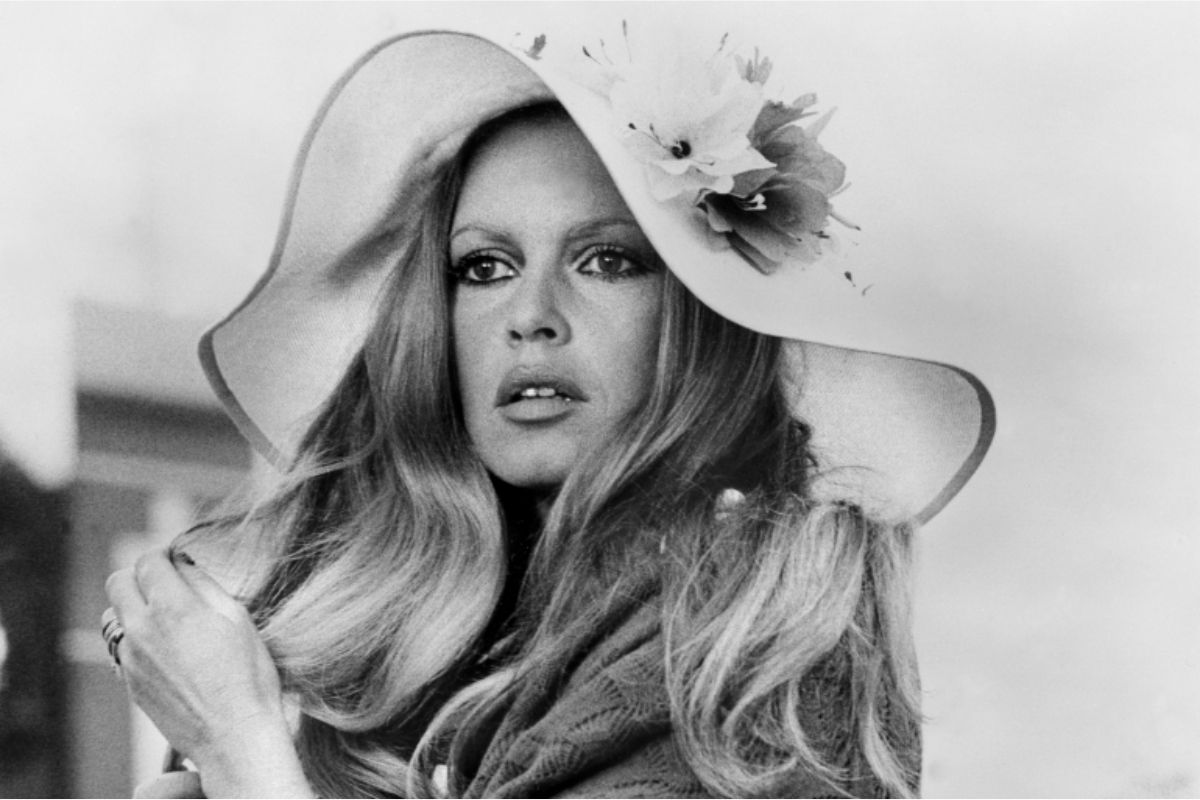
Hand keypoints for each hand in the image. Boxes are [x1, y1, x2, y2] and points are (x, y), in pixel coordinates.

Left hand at [105, 549, 312, 797]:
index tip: (177, 561)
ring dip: (133, 606)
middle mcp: (143, 629)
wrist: (234, 735)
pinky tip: (168, 649)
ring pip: (114, 615)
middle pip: (118, 582)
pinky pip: (122, 647)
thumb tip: (183, 564)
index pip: (148, 561)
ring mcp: (132, 658)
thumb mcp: (238, 617)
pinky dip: (138, 637)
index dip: (163, 555)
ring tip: (165, 617)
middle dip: (140, 575)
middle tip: (166, 583)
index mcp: (174, 607)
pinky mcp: (130, 682)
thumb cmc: (248, 676)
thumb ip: (204, 584)